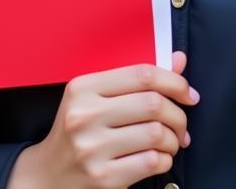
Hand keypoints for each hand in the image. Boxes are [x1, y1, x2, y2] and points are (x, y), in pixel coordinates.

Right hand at [8, 51, 196, 188]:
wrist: (46, 176)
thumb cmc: (78, 131)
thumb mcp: (96, 98)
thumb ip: (136, 79)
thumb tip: (178, 60)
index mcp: (83, 87)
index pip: (142, 74)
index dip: (174, 81)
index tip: (189, 94)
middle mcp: (85, 115)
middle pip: (153, 104)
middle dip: (178, 115)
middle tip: (182, 125)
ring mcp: (92, 149)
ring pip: (156, 134)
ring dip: (174, 140)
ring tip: (172, 143)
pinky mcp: (102, 178)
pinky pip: (151, 163)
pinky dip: (165, 160)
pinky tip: (160, 158)